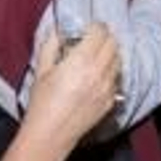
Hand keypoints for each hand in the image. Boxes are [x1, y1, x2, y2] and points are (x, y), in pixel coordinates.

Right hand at [24, 23, 121, 150]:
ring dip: (110, 53)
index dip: (95, 26)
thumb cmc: (42, 103)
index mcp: (81, 61)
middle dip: (105, 37)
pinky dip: (111, 71)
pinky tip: (98, 75)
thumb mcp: (42, 69)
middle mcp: (99, 72)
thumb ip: (52, 45)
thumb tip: (60, 32)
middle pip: (114, 44)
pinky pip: (117, 79)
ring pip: (119, 60)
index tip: (88, 28)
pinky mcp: (110, 101)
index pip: (101, 32)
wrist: (50, 134)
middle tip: (93, 39)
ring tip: (96, 56)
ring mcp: (108, 87)